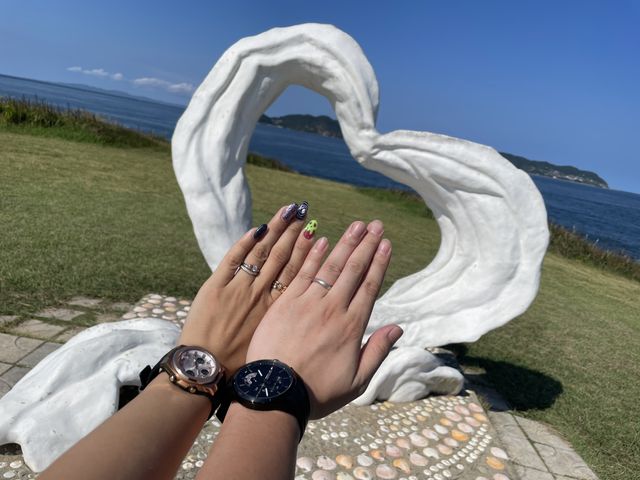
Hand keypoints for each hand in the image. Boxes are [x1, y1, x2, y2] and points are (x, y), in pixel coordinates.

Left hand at [179, 203, 315, 374]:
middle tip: (304, 212)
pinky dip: (244, 242)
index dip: (308, 252)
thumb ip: (290, 326)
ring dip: (275, 229)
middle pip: (281, 256)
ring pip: (260, 252)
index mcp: (277, 308)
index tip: (318, 233)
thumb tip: (307, 313)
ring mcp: (238, 288)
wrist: (205, 370)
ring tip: (288, 211)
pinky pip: (233, 259)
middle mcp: (260, 293)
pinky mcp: (215, 287)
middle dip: (294, 232)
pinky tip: (257, 228)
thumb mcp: (273, 347)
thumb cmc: (241, 366)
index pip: (297, 273)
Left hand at [246, 219, 402, 417]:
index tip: (386, 243)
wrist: (274, 393)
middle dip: (366, 244)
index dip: (379, 262)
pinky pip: (302, 273)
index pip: (370, 286)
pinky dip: (313, 255)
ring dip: (345, 243)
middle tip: (375, 224)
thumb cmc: (316, 391)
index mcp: (352, 326)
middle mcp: (332, 309)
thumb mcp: (356, 381)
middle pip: (353, 270)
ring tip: (356, 225)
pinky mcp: (285, 303)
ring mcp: (307, 303)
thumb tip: (398, 328)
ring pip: (330, 266)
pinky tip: (322, 240)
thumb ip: (377, 352)